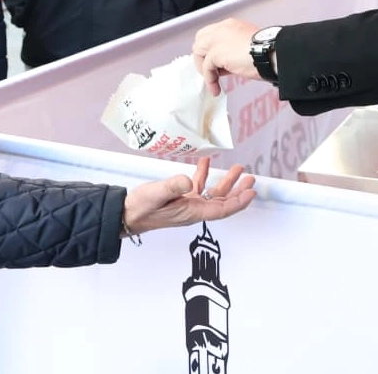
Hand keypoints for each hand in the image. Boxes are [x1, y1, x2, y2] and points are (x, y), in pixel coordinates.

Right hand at [122, 157, 255, 235]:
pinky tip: (205, 163)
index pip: (222, 209)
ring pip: (212, 193)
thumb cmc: (141, 208)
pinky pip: (197, 187)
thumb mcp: (157, 194)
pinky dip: (203, 175)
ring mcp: (186, 204)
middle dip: (238, 191)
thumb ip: (173, 186)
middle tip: (250, 179)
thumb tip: (189, 179)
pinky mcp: (179, 198)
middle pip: (222, 202)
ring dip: (225, 182)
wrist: (126, 214)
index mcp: (192, 212)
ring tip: (236, 169)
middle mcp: (193, 209)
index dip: (238, 201)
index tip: (251, 192)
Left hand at [192, 18, 260, 95]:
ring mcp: (217, 39)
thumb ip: (234, 50)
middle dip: (203, 57)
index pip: (211, 34)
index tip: (219, 64)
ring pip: (198, 52)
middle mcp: (222, 29)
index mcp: (231, 25)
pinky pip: (206, 68)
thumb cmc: (267, 52)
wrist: (272, 54)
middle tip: (212, 71)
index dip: (211, 50)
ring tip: (213, 81)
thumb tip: (227, 64)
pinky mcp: (216, 53)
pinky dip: (210, 81)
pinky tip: (216, 89)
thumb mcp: (248, 46)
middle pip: (199, 40)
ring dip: (203, 69)